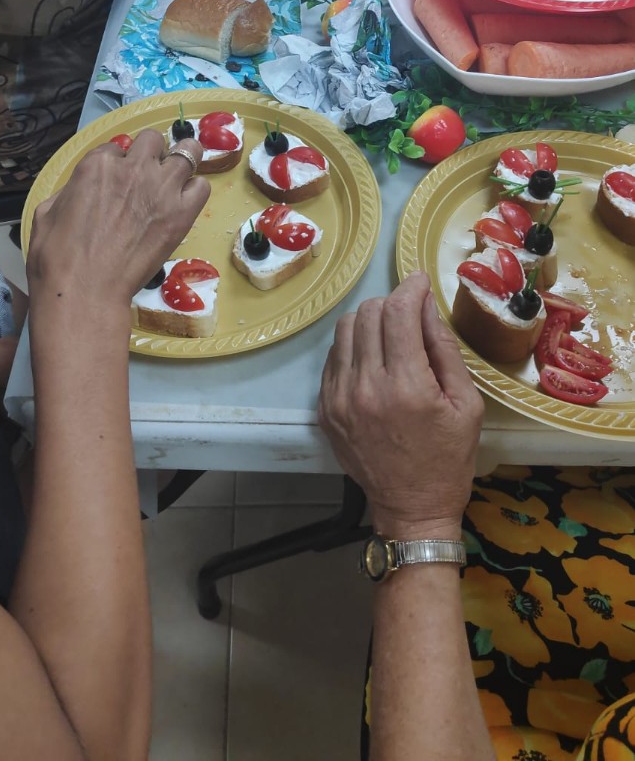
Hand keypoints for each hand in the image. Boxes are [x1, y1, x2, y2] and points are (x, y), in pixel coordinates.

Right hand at [27, 131, 209, 306]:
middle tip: (147, 177)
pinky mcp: (182, 212)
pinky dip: (195, 190)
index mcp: (97, 165)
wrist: (85, 289)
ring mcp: (161, 187)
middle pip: (152, 141)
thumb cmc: (57, 257)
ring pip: (188, 152)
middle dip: (150, 154)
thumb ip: (69, 191)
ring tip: (175, 180)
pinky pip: (202, 186)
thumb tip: (80, 190)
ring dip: (181, 161)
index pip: (116, 148)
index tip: (117, 182)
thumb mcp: (47, 213)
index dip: (117, 164)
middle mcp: (133, 167)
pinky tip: (184, 203)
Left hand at [318, 272, 482, 538]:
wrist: (411, 509)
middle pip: (367, 314)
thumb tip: (426, 308)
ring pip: (344, 330)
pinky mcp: (325, 409)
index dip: (410, 288)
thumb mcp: (465, 404)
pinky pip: (333, 358)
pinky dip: (353, 347)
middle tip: (410, 312)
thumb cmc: (448, 459)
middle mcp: (365, 387)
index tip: (420, 281)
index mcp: (406, 386)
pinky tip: (373, 359)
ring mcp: (338, 399)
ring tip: (391, 334)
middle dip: (392, 303)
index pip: (398, 313)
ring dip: (368, 321)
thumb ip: (444, 351)